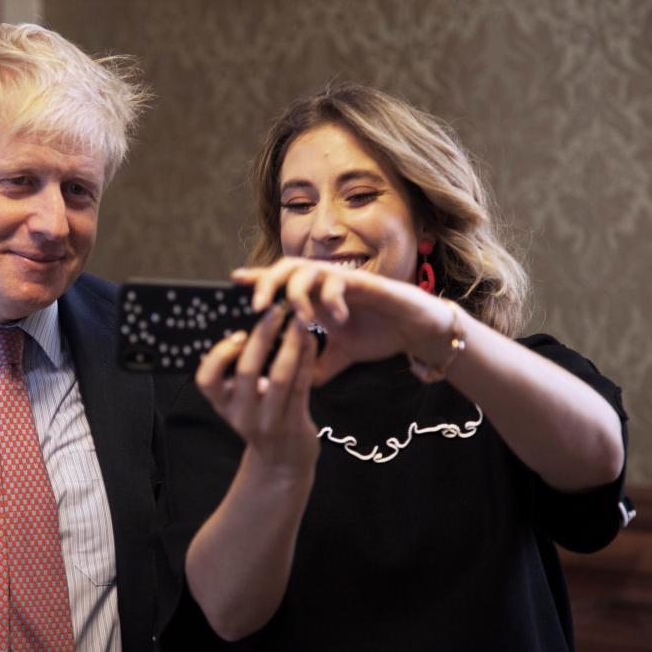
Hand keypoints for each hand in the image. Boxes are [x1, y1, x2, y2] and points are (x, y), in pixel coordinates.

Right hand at [195, 302, 319, 471]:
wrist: (283, 464)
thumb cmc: (263, 422)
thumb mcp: (242, 402)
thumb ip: (240, 374)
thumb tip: (253, 328)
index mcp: (223, 405)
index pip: (206, 380)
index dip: (219, 355)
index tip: (237, 336)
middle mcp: (241, 415)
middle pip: (247, 371)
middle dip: (261, 337)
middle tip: (274, 312)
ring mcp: (268, 422)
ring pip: (279, 376)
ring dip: (290, 344)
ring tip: (298, 321)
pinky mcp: (294, 423)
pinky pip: (301, 385)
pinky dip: (306, 359)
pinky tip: (310, 340)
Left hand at [233, 257, 457, 384]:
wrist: (418, 331)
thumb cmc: (381, 335)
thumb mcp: (342, 355)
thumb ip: (319, 365)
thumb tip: (297, 385)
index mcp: (316, 297)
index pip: (281, 281)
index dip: (258, 279)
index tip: (234, 280)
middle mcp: (327, 283)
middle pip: (288, 267)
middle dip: (268, 282)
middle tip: (256, 305)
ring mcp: (345, 280)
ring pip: (310, 269)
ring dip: (298, 291)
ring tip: (297, 316)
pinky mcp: (367, 283)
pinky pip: (341, 281)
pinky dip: (332, 298)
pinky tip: (335, 319)